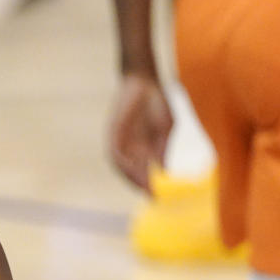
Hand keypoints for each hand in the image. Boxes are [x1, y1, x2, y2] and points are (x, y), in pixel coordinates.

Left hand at [108, 73, 172, 193]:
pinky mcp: (113, 133)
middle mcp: (132, 148)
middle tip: (149, 194)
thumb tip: (164, 171)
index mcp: (145, 149)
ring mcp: (122, 141)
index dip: (149, 185)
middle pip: (132, 172)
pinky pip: (114, 152)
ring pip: (122, 165)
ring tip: (141, 184)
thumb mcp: (165, 128)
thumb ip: (163, 148)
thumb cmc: (157, 103)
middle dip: (140, 184)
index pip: (145, 172)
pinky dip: (121, 162)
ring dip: (130, 176)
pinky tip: (130, 168)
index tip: (156, 197)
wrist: (144, 82)